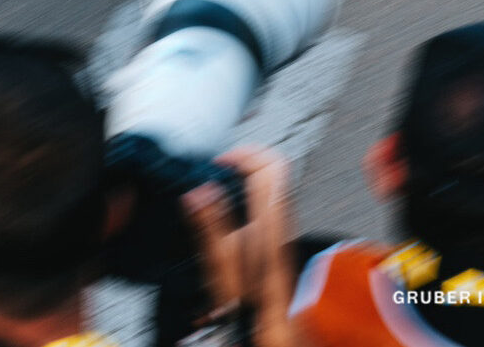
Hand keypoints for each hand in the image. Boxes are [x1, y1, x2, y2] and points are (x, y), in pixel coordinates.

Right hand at [184, 147, 297, 346]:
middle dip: (246, 157)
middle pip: (277, 165)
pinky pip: (271, 195)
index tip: (219, 163)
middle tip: (221, 167)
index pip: (271, 166)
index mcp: (269, 224)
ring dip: (248, 171)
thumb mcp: (220, 269)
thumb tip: (199, 191)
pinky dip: (250, 187)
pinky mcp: (279, 234)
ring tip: (222, 179)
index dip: (244, 154)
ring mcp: (284, 227)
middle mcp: (282, 221)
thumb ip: (210, 227)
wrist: (273, 330)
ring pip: (275, 179)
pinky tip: (230, 202)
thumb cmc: (248, 305)